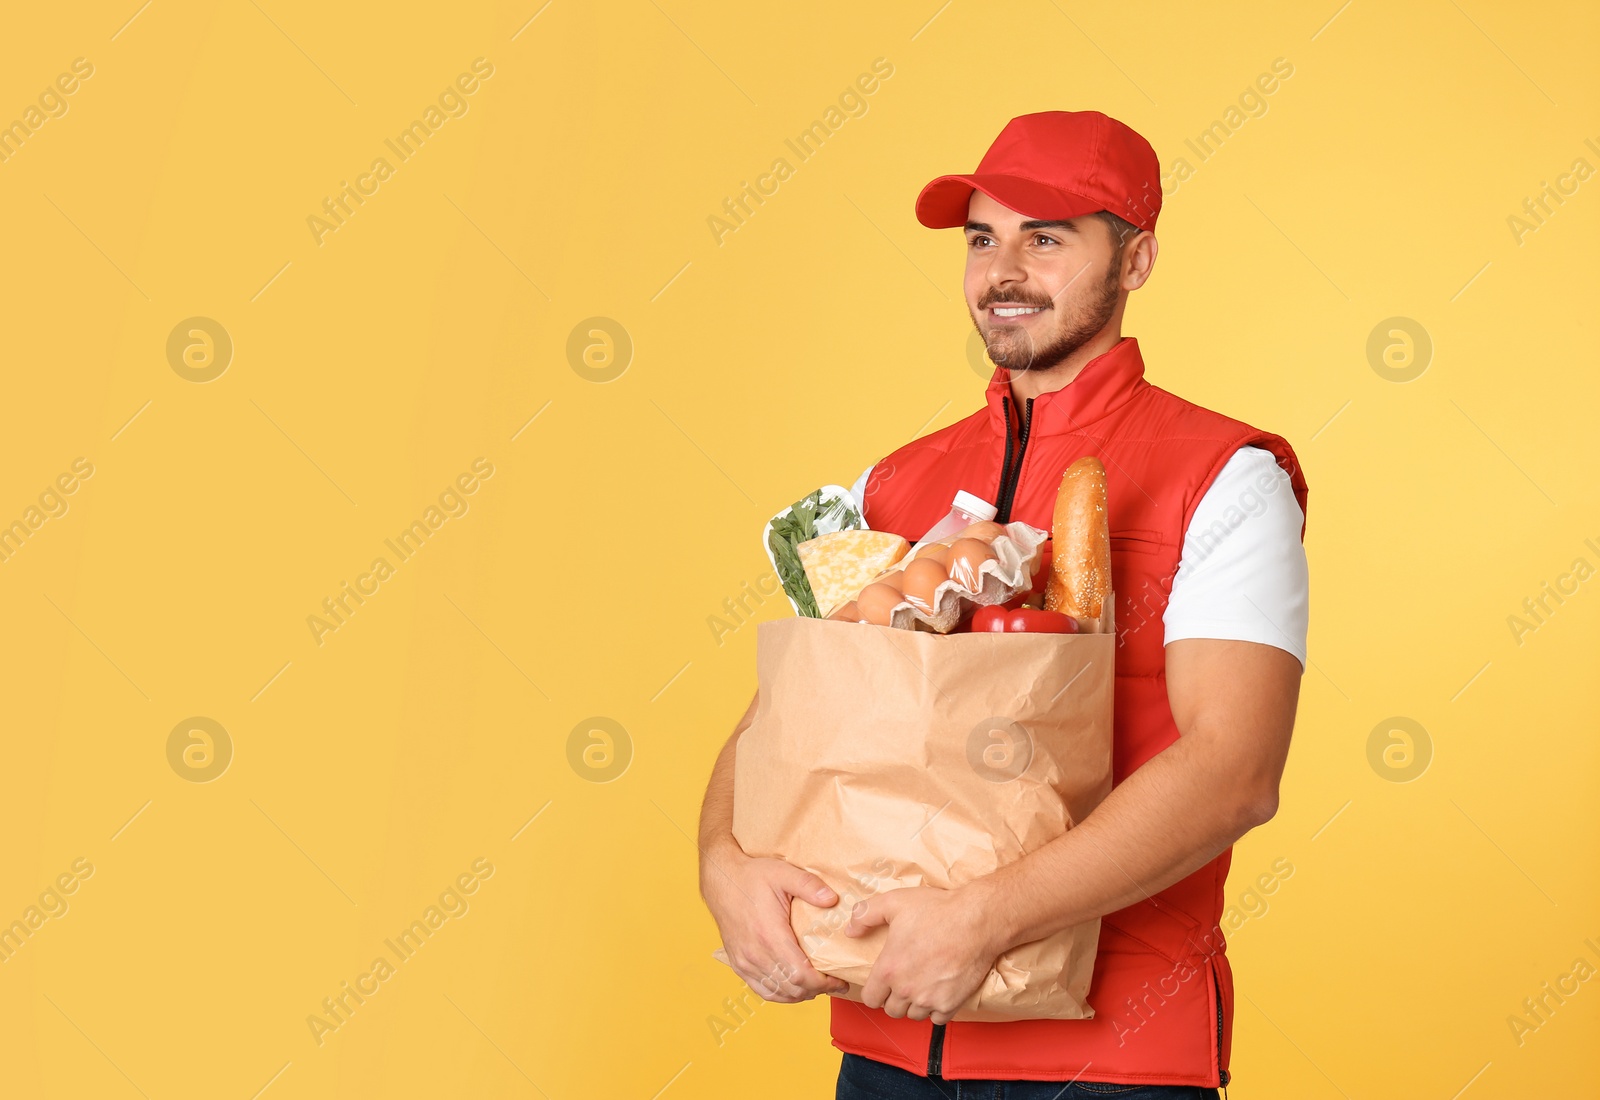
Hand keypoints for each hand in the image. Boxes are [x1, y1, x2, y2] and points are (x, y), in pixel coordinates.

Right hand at [701, 841, 850, 1002]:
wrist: (721, 880)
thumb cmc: (751, 876)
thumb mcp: (783, 872)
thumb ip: (809, 885)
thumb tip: (832, 899)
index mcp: (769, 935)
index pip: (800, 975)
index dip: (824, 984)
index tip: (838, 980)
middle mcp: (755, 954)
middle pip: (792, 989)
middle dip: (817, 989)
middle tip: (832, 981)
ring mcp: (744, 961)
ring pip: (778, 993)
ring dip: (800, 994)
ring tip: (817, 985)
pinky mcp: (738, 963)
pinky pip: (762, 990)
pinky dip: (781, 994)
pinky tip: (793, 988)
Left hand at [844, 885, 1003, 1023]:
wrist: (977, 920)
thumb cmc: (937, 910)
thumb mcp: (894, 902)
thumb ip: (865, 915)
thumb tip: (850, 930)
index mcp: (888, 969)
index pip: (870, 998)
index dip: (874, 991)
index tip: (883, 983)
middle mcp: (906, 990)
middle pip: (891, 1010)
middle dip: (894, 998)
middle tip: (904, 981)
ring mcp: (929, 999)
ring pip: (914, 1015)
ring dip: (915, 1004)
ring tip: (922, 985)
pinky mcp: (951, 1004)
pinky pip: (937, 1019)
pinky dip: (937, 1009)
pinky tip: (939, 992)